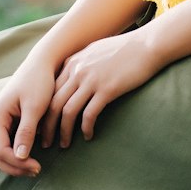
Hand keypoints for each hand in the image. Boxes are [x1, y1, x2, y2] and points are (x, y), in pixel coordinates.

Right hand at [0, 54, 57, 177]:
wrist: (40, 65)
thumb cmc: (38, 82)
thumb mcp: (35, 107)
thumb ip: (26, 132)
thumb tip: (20, 157)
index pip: (0, 150)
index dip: (17, 163)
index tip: (38, 167)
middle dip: (14, 167)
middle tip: (36, 170)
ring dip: (13, 163)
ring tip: (34, 167)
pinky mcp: (2, 123)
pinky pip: (3, 145)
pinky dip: (14, 155)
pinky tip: (30, 157)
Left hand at [41, 29, 160, 147]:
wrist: (147, 44)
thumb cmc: (124, 49)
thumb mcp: (95, 50)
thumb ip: (81, 64)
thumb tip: (72, 78)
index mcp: (72, 63)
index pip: (49, 91)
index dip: (43, 111)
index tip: (42, 126)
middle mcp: (77, 71)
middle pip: (53, 103)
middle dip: (47, 126)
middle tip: (46, 142)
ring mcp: (91, 80)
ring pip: (68, 111)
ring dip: (64, 132)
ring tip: (64, 145)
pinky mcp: (107, 89)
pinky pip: (89, 114)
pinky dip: (86, 128)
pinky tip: (88, 136)